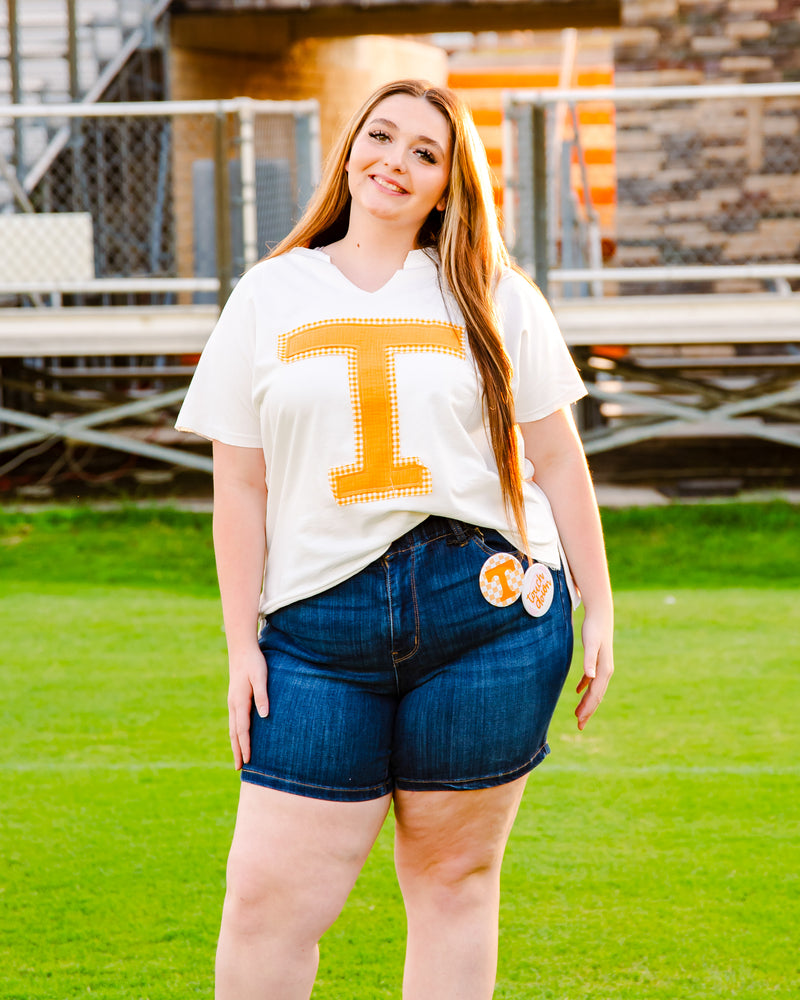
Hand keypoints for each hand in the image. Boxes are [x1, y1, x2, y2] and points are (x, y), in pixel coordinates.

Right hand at [227, 645, 268, 769]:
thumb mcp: (261, 677)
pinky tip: (239, 738)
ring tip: (238, 758)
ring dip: (235, 744)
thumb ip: (262, 696)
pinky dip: (235, 733)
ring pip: (232, 728)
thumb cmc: (254, 663)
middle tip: (239, 768)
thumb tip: (264, 716)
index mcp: (239, 701)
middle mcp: (233, 704)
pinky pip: (234, 721)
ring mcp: (232, 702)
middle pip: (234, 733)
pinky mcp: (235, 699)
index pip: (242, 729)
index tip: (248, 760)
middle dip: (237, 750)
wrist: (242, 650)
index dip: (245, 745)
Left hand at [575, 611, 613, 730]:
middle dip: (588, 711)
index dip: (588, 708)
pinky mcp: (596, 661)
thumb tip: (591, 677)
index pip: (596, 694)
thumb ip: (589, 660)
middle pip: (597, 696)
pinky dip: (585, 688)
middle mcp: (605, 671)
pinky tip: (578, 692)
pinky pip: (591, 679)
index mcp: (604, 670)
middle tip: (579, 726)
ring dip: (587, 702)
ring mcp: (601, 667)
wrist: (600, 615)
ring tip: (578, 714)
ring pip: (594, 690)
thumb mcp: (591, 644)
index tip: (579, 720)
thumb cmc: (594, 629)